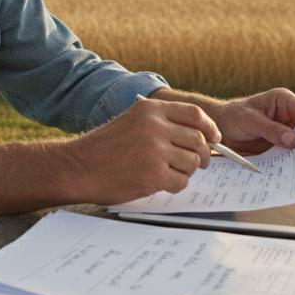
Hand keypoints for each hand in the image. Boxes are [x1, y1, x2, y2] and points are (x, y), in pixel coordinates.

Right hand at [68, 98, 219, 205]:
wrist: (79, 167)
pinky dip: (175, 185)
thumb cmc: (104, 148)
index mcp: (151, 110)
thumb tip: (197, 133)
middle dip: (203, 154)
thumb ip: (160, 122)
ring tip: (168, 172)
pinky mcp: (153, 174)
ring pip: (192, 162)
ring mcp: (155, 151)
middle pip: (198, 140)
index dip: (210, 127)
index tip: (215, 138)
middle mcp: (155, 127)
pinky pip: (181, 181)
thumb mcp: (131, 121)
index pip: (194, 114)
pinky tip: (160, 182)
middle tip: (199, 162)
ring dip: (185, 171)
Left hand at [206, 88, 294, 154]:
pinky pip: (289, 155)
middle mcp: (288, 116)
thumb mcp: (250, 121)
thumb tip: (294, 140)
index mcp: (285, 101)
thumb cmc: (232, 117)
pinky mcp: (279, 147)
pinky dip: (292, 163)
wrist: (218, 130)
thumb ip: (271, 130)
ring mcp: (285, 133)